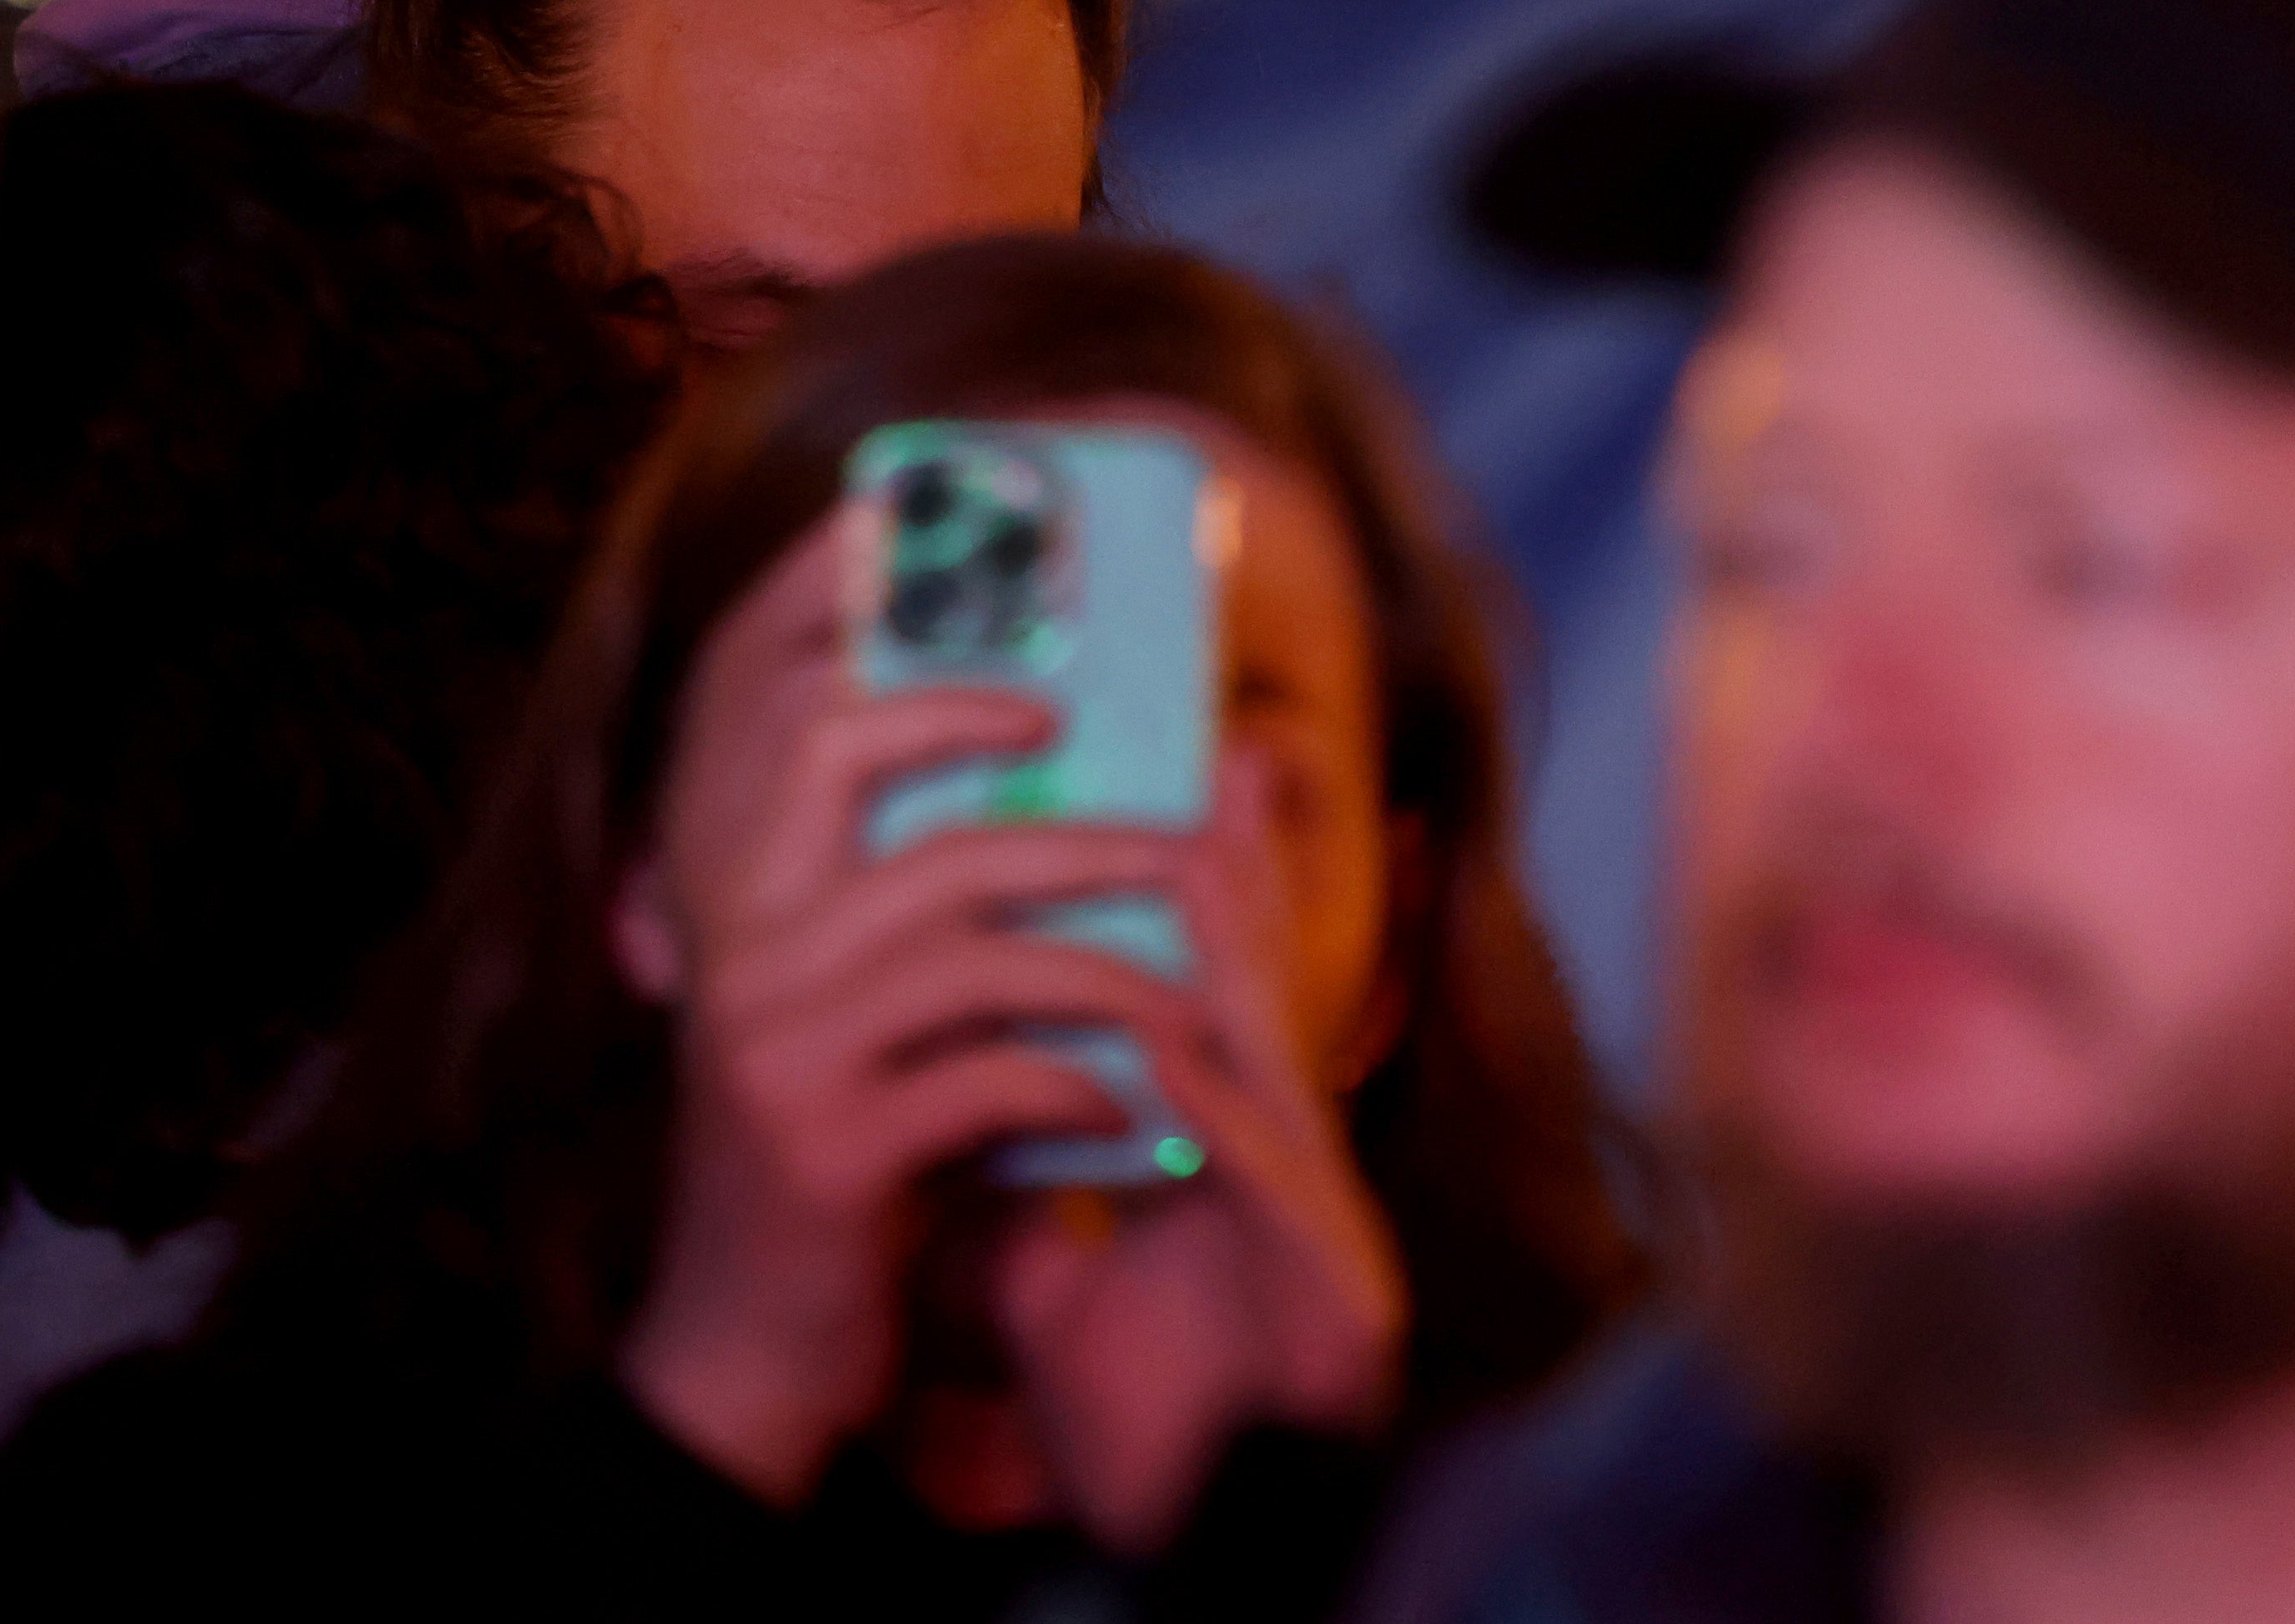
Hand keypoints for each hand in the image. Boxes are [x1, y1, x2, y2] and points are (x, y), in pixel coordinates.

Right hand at [620, 514, 1226, 1503]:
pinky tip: (1125, 1110)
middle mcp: (729, 934)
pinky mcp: (825, 1138)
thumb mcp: (853, 989)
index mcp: (721, 879)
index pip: (752, 682)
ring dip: (1107, 941)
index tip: (923, 527)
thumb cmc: (844, 1133)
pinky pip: (989, 1067)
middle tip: (1116, 742)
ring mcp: (770, 1033)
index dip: (828, 588)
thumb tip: (1055, 726)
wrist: (759, 1338)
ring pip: (965, 919)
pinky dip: (1082, 1081)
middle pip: (851, 747)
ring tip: (1194, 968)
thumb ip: (906, 875)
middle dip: (998, 719)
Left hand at [966, 793, 1408, 1555]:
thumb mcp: (1059, 1279)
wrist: (1195, 1541)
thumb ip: (1021, 1190)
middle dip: (1241, 873)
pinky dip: (1223, 1116)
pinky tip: (1177, 1053)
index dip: (1195, 886)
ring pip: (1278, 1067)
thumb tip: (956, 1114)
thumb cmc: (1150, 1415)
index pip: (1203, 997)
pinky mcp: (1338, 1299)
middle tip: (1224, 752)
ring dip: (1238, 961)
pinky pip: (1268, 1191)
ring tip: (1196, 853)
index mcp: (1221, 1158)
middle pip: (1261, 997)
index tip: (1165, 774)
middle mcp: (1282, 1172)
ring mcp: (1318, 1229)